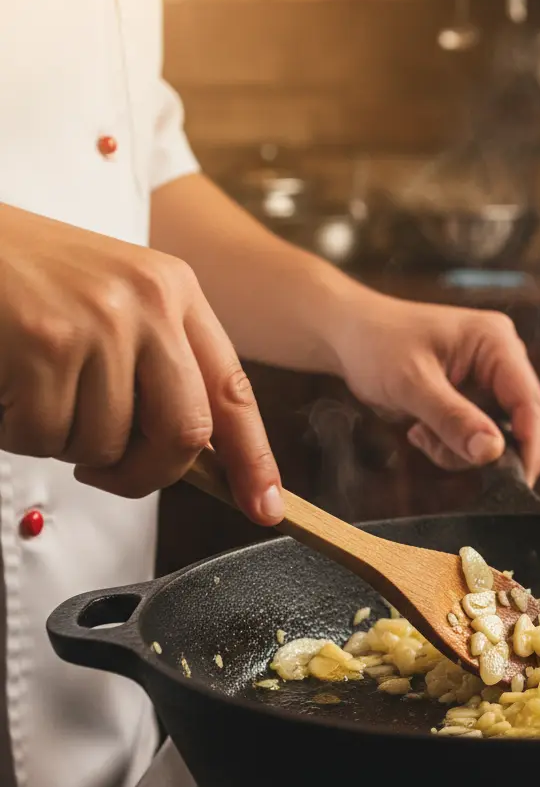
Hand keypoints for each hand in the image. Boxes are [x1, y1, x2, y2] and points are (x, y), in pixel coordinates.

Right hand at [0, 205, 283, 523]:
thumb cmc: (22, 280)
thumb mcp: (112, 302)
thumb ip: (158, 365)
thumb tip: (195, 453)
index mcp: (175, 292)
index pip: (234, 391)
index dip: (254, 459)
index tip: (266, 507)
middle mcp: (148, 303)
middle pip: (186, 433)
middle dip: (148, 474)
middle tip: (106, 472)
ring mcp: (98, 321)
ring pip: (107, 444)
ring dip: (66, 444)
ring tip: (35, 393)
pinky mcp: (42, 344)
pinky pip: (45, 436)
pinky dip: (18, 431)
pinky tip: (6, 386)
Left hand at [334, 293, 539, 484]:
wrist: (348, 335)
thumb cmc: (376, 344)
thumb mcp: (412, 384)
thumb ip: (453, 418)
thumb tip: (493, 452)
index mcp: (496, 342)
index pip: (529, 401)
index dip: (531, 445)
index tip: (520, 481)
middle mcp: (500, 358)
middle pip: (518, 422)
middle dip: (484, 449)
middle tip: (448, 454)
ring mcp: (487, 379)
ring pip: (495, 436)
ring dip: (459, 449)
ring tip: (421, 432)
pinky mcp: (472, 397)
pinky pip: (475, 436)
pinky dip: (449, 444)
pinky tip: (420, 428)